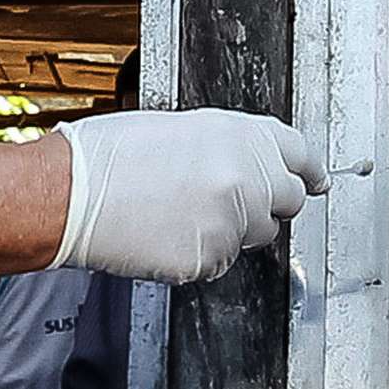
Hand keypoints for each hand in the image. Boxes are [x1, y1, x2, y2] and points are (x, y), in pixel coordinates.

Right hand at [51, 111, 325, 282]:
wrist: (73, 193)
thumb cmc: (112, 155)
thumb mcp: (181, 128)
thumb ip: (229, 146)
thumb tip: (254, 163)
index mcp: (240, 135)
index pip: (299, 152)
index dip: (307, 167)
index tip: (315, 178)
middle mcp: (246, 177)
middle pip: (289, 199)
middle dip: (270, 202)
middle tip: (238, 201)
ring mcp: (231, 221)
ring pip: (257, 235)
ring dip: (236, 228)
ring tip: (184, 213)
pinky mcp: (210, 259)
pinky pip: (222, 260)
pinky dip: (204, 252)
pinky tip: (169, 233)